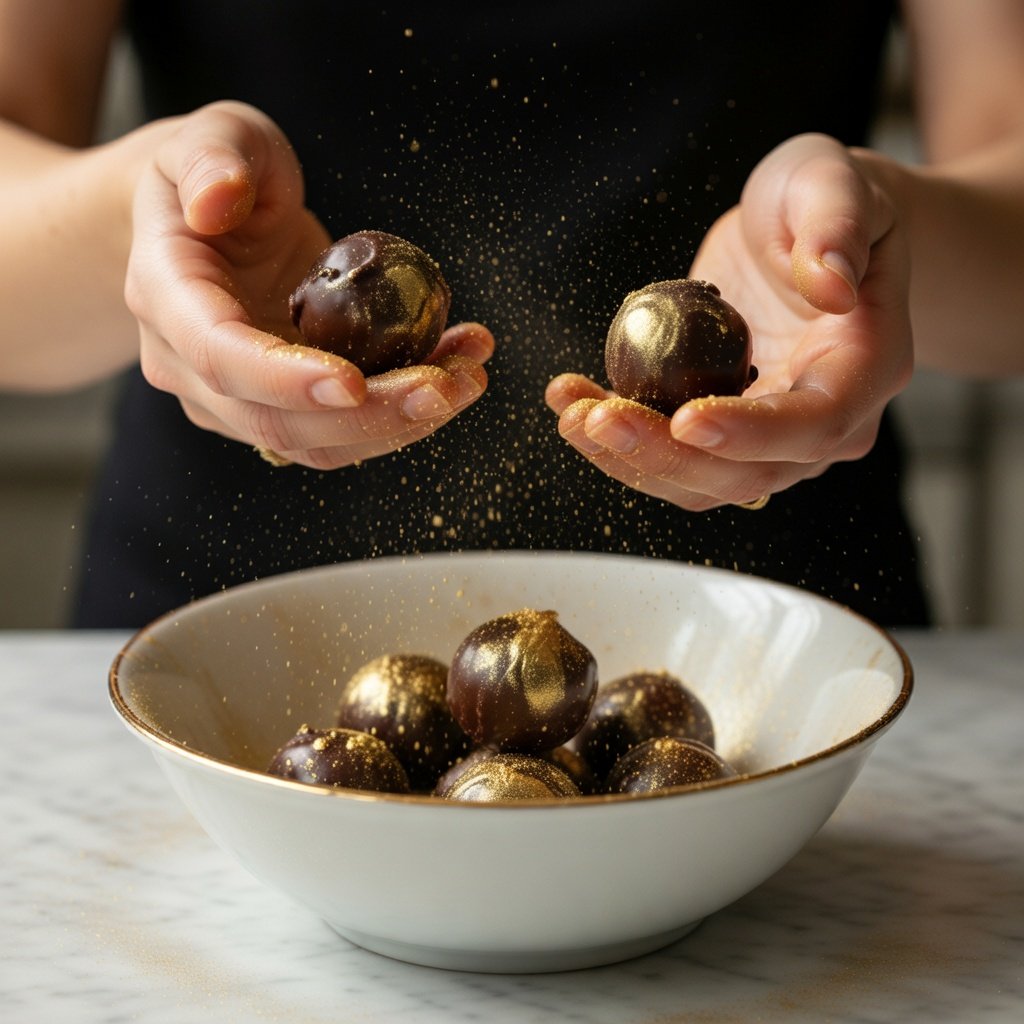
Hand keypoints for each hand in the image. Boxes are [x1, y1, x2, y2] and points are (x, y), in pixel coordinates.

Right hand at [126, 101, 491, 469]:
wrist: (208, 218)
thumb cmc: (217, 172)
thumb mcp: (214, 137)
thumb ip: (211, 160)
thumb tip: (217, 200)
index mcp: (166, 298)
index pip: (220, 357)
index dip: (285, 380)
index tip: (354, 383)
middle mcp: (191, 366)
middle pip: (277, 420)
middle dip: (371, 415)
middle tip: (451, 386)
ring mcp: (235, 397)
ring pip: (317, 442)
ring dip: (399, 424)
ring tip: (468, 377)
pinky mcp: (283, 406)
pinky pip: (343, 429)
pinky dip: (403, 414)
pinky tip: (455, 370)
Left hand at [546, 133, 912, 509]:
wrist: (806, 235)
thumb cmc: (820, 200)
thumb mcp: (830, 183)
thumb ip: (834, 226)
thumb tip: (831, 288)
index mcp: (867, 367)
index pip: (815, 423)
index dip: (751, 433)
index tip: (685, 421)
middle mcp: (829, 421)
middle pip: (749, 472)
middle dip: (664, 455)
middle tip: (593, 418)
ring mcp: (775, 438)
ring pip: (704, 480)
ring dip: (631, 459)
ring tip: (570, 414)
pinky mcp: (728, 434)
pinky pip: (676, 458)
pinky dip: (623, 444)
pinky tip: (575, 404)